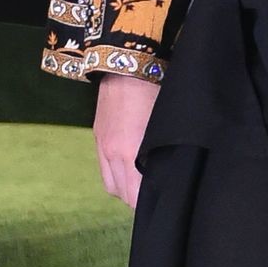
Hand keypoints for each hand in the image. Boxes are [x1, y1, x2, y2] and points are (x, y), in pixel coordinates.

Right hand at [93, 72, 160, 208]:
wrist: (126, 62)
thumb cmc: (156, 88)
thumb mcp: (164, 122)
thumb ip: (162, 149)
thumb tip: (169, 168)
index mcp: (131, 151)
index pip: (137, 195)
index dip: (149, 203)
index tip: (164, 204)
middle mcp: (113, 154)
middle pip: (124, 194)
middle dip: (139, 201)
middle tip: (157, 197)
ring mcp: (103, 146)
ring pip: (113, 186)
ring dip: (127, 191)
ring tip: (144, 187)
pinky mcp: (98, 138)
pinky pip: (104, 171)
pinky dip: (116, 178)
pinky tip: (129, 173)